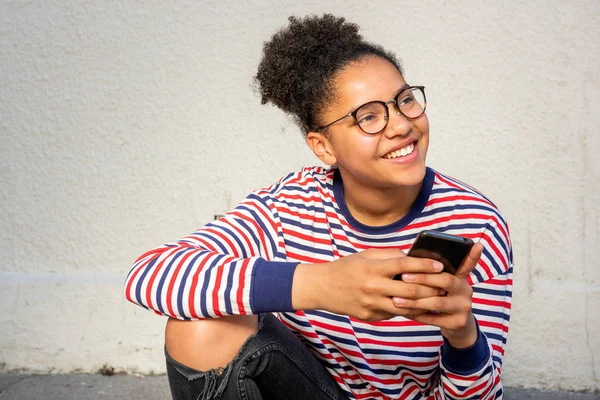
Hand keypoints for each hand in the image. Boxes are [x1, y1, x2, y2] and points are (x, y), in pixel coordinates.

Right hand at [292, 248, 446, 320]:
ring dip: (423, 303)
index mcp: (372, 268)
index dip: (424, 265)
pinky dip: (407, 309)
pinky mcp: (370, 316)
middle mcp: (372, 287)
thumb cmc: (346, 268)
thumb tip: (412, 257)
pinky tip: (417, 305)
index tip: (439, 265)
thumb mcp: (365, 255)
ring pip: (405, 307)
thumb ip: (389, 255)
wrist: (323, 288)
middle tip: (444, 285)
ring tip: (436, 298)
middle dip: (431, 288)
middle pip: (409, 290)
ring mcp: (371, 304)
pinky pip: (394, 313)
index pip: (403, 266)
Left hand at [390, 243, 482, 347]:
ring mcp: (464, 307)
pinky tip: (404, 312)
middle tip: (403, 277)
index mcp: (460, 277)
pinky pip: (434, 319)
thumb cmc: (440, 297)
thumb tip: (408, 260)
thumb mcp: (440, 284)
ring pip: (437, 302)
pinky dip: (417, 315)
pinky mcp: (458, 322)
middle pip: (445, 280)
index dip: (473, 255)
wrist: (454, 324)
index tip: (477, 244)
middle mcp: (465, 290)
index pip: (467, 263)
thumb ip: (432, 273)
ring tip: (396, 300)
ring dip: (414, 301)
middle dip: (422, 278)